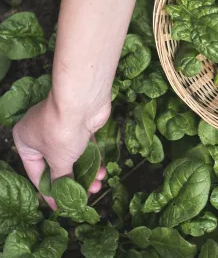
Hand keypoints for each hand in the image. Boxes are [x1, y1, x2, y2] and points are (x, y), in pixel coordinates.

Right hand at [12, 93, 109, 208]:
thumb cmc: (62, 130)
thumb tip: (64, 190)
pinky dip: (93, 159)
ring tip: (98, 185)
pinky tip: (102, 171)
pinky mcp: (81, 124)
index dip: (49, 191)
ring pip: (73, 156)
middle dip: (73, 181)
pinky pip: (85, 147)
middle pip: (57, 164)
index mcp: (25, 140)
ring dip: (86, 171)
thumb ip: (61, 177)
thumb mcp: (58, 160)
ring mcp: (63, 127)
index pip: (36, 172)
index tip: (60, 206)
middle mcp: (41, 133)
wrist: (83, 101)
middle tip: (85, 195)